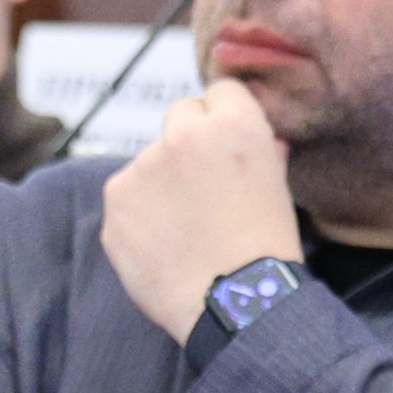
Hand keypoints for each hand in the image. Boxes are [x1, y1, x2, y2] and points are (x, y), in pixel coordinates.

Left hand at [97, 79, 306, 341]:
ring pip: (149, 159)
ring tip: (185, 227)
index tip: (226, 145)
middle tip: (203, 185)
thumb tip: (256, 136)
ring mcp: (141, 167)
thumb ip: (262, 150)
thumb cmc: (267, 245)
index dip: (224, 118)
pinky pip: (128, 197)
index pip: (219, 92)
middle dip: (189, 141)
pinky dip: (139, 214)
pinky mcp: (114, 201)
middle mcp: (181, 135)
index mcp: (231, 124)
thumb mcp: (278, 184)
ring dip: (161, 181)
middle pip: (179, 115)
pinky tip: (163, 244)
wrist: (236, 301)